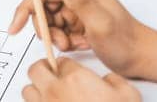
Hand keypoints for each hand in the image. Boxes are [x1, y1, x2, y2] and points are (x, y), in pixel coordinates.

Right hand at [8, 0, 153, 78]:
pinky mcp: (80, 18)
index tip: (16, 25)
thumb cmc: (126, 42)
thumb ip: (81, 1)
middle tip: (60, 42)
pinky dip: (66, 40)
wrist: (140, 57)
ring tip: (73, 45)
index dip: (27, 8)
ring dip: (57, 36)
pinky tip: (80, 45)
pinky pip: (60, 28)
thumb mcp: (101, 24)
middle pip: (45, 6)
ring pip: (51, 20)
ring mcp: (80, 5)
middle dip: (47, 27)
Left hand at [22, 57, 140, 101]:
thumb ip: (115, 81)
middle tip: (52, 75)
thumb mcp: (128, 95)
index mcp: (76, 79)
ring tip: (47, 94)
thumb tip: (107, 80)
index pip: (62, 61)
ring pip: (28, 90)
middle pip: (37, 70)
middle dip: (44, 70)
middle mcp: (56, 91)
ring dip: (36, 90)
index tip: (70, 70)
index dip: (67, 65)